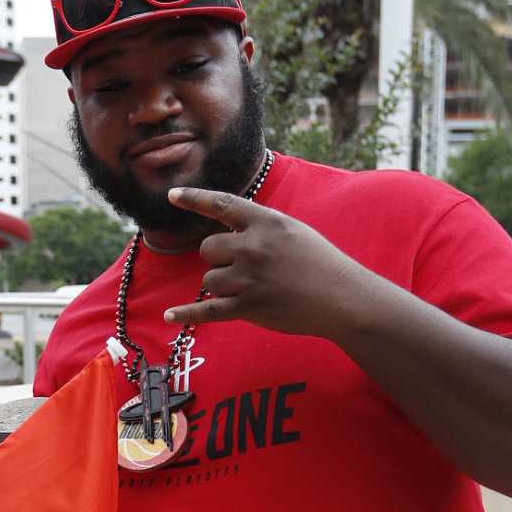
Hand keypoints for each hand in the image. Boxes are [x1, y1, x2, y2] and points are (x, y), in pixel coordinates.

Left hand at [161, 186, 377, 340]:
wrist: (342, 298)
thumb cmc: (320, 264)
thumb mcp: (293, 231)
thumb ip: (261, 227)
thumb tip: (229, 230)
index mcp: (267, 222)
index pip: (222, 205)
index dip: (194, 199)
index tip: (172, 196)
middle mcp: (254, 247)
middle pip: (207, 249)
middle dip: (217, 259)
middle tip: (242, 268)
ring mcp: (249, 278)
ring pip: (209, 280)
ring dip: (222, 285)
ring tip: (252, 289)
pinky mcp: (248, 307)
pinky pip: (207, 311)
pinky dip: (187, 314)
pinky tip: (169, 316)